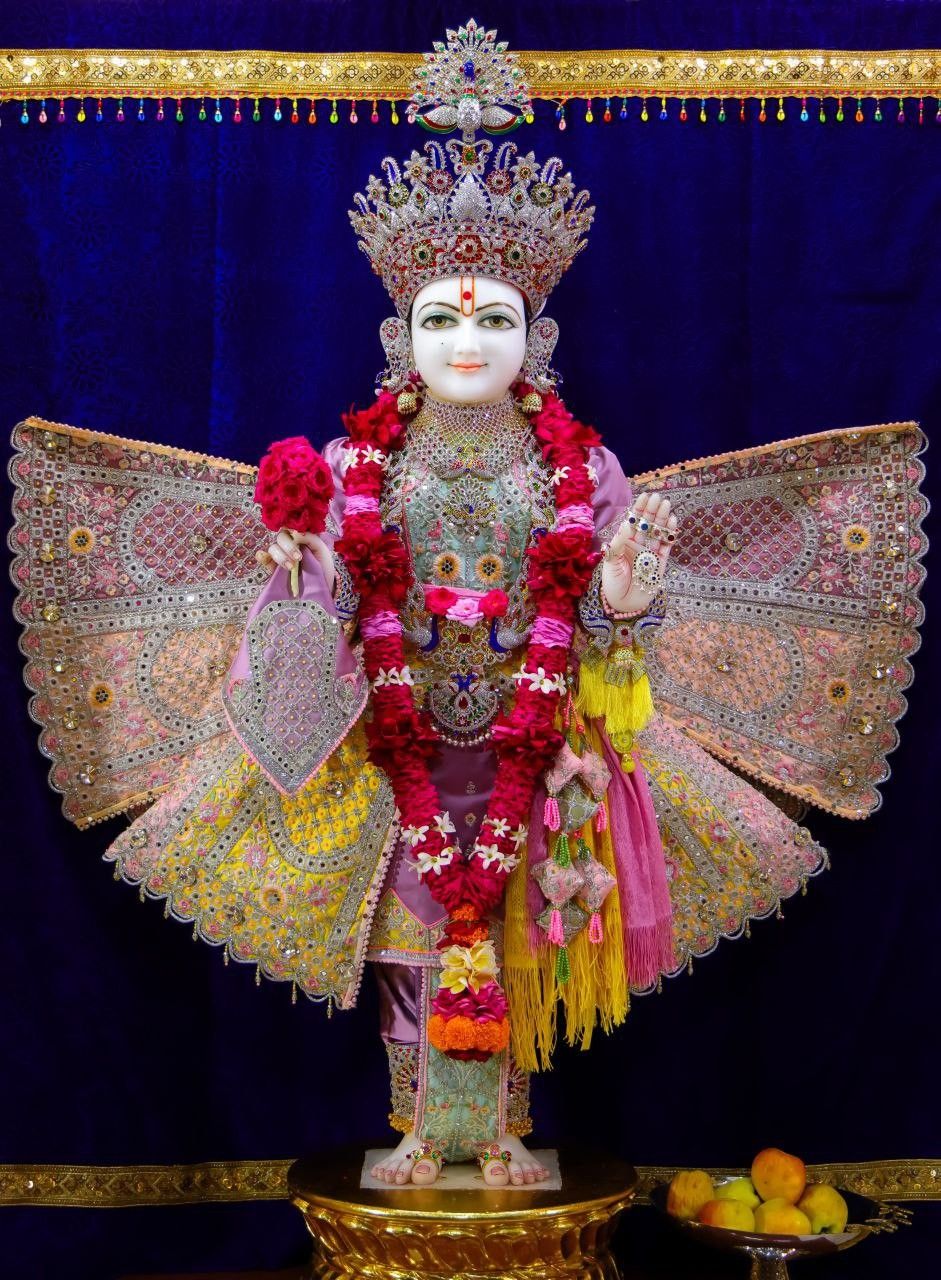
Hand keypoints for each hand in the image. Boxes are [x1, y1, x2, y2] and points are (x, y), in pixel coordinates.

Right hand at [256, 529, 335, 593]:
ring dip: (280, 556)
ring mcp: (280, 554)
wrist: (321, 586)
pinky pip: (263, 558)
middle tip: (298, 557)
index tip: (298, 536)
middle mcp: (288, 543)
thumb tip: (295, 532)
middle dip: (288, 546)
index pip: (290, 526)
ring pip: (273, 548)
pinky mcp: (273, 566)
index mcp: (300, 536)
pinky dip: (261, 556)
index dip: (291, 529)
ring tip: (291, 567)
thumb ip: (311, 538)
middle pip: (281, 537)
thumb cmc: (323, 565)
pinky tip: (263, 556)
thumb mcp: (322, 550)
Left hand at [600, 491, 676, 615]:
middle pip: (647, 524)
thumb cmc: (612, 583)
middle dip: (652, 510)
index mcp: (624, 543)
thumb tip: (626, 524)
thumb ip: (618, 543)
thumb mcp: (610, 561)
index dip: (639, 509)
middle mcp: (638, 546)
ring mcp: (650, 553)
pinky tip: (672, 521)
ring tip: (666, 504)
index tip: (644, 496)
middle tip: (658, 497)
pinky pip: (666, 546)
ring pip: (658, 532)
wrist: (622, 603)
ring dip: (662, 519)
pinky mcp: (660, 563)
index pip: (633, 522)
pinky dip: (669, 534)